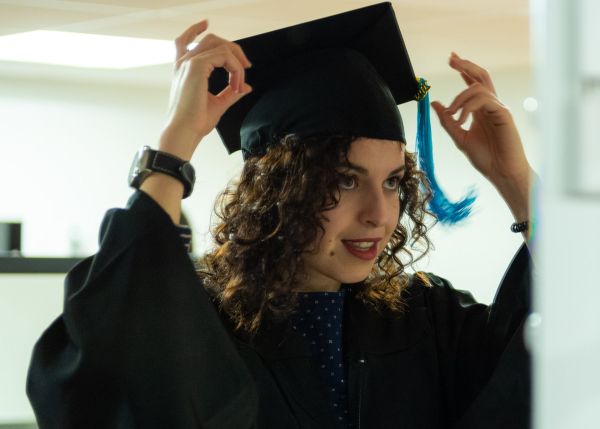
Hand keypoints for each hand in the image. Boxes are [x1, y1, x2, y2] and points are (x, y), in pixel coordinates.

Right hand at [160, 20, 252, 158]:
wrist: (185, 131)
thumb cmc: (195, 122)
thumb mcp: (217, 104)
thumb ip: (230, 93)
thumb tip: (245, 87)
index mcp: (183, 69)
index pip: (188, 40)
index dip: (202, 33)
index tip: (221, 41)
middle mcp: (183, 63)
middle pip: (211, 39)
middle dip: (233, 49)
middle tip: (246, 66)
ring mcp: (188, 62)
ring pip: (219, 45)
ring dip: (236, 61)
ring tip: (239, 81)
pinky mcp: (196, 65)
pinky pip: (224, 56)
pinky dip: (235, 69)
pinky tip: (236, 85)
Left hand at [431, 52, 532, 223]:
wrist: (501, 172)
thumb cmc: (486, 158)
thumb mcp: (460, 137)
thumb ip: (447, 121)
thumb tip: (435, 104)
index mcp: (480, 110)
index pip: (472, 83)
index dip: (463, 69)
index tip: (452, 58)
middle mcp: (490, 105)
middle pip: (480, 76)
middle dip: (465, 65)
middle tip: (451, 59)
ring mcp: (498, 108)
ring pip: (478, 88)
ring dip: (460, 98)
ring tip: (452, 115)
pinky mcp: (503, 114)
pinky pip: (484, 100)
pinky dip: (468, 107)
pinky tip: (461, 120)